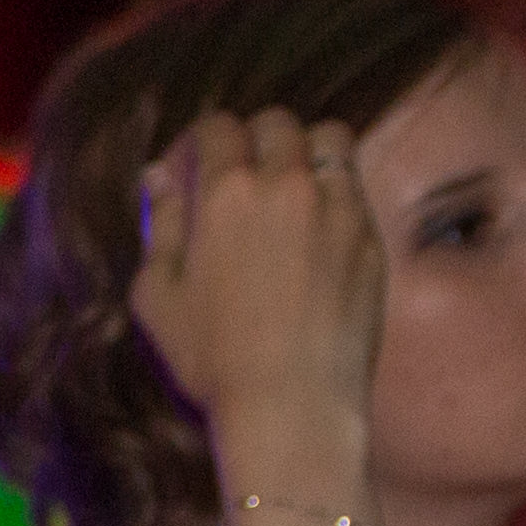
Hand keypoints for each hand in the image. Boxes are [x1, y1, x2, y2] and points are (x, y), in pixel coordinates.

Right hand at [127, 106, 383, 474]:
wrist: (291, 402)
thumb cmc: (212, 357)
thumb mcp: (156, 294)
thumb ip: (159, 223)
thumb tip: (159, 175)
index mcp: (226, 193)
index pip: (218, 126)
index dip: (202, 141)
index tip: (196, 165)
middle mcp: (286, 185)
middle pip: (276, 123)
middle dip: (254, 138)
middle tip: (243, 173)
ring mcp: (336, 206)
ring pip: (328, 139)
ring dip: (306, 150)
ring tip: (292, 184)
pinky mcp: (369, 235)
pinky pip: (354, 186)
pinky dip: (335, 190)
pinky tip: (317, 228)